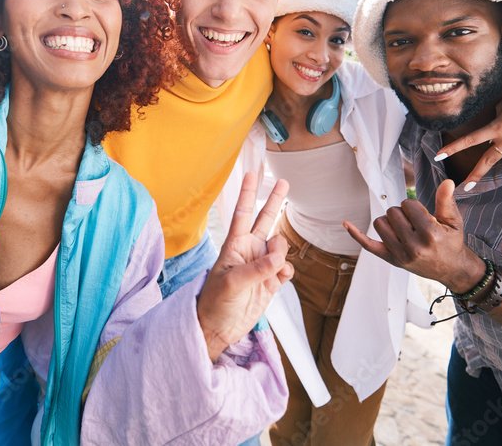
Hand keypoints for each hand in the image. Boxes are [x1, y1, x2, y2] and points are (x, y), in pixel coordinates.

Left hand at [196, 172, 292, 361]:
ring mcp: (261, 266)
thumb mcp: (231, 283)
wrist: (218, 328)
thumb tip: (279, 257)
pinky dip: (286, 271)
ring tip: (273, 266)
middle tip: (283, 182)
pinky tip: (278, 277)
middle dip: (274, 201)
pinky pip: (286, 268)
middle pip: (265, 220)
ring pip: (280, 247)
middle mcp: (249, 251)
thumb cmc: (215, 302)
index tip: (252, 173)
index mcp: (234, 246)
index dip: (247, 193)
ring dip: (281, 252)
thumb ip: (257, 269)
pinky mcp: (270, 282)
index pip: (243, 213)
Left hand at [344, 179, 484, 293]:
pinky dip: (356, 234)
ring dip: (389, 221)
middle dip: (402, 212)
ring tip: (405, 228)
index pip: (408, 205)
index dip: (414, 206)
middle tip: (415, 223)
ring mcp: (400, 255)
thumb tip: (447, 181)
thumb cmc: (452, 241)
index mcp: (430, 234)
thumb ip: (446, 201)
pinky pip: (369, 245)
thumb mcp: (454, 221)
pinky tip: (346, 223)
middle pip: (392, 212)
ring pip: (380, 223)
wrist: (452, 269)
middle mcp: (413, 246)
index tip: (422, 215)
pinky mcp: (392, 260)